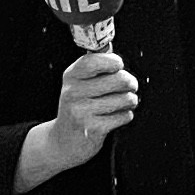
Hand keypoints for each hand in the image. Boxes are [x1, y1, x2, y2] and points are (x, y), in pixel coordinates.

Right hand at [18, 49, 138, 188]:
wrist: (63, 141)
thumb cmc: (78, 106)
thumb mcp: (78, 83)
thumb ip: (96, 67)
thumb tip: (112, 53)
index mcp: (71, 77)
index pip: (94, 62)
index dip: (113, 61)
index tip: (118, 66)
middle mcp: (73, 93)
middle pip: (120, 79)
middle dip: (131, 83)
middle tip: (130, 86)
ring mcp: (82, 112)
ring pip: (126, 98)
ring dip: (130, 101)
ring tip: (123, 103)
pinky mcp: (93, 129)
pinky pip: (124, 116)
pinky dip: (125, 116)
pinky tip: (114, 117)